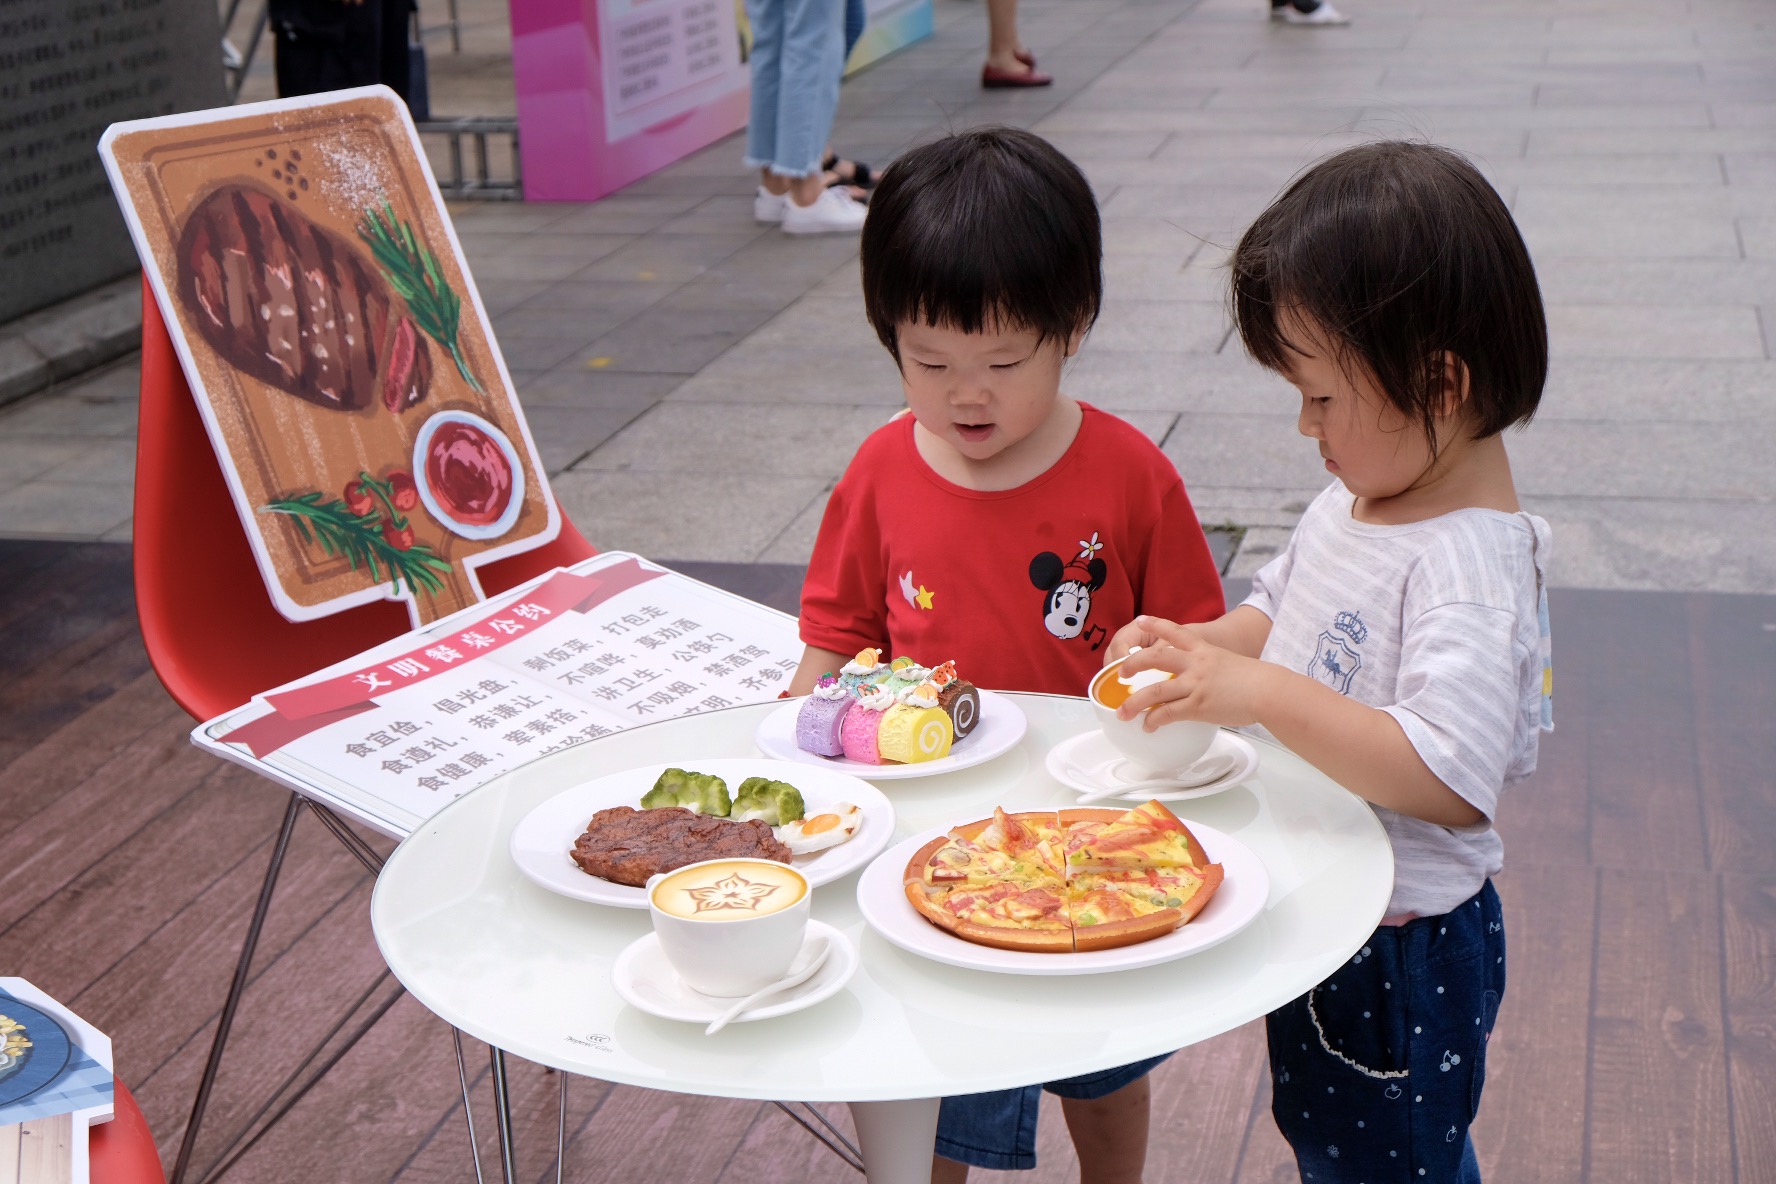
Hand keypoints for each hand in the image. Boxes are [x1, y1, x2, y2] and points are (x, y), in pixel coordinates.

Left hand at [1114, 616, 1276, 729]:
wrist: (1269, 691)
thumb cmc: (1255, 680)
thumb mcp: (1228, 662)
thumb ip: (1209, 667)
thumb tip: (1198, 681)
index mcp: (1203, 649)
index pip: (1175, 632)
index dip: (1156, 625)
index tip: (1141, 620)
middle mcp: (1196, 663)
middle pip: (1155, 658)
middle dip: (1133, 664)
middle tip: (1121, 673)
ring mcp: (1195, 684)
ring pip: (1155, 691)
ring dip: (1134, 703)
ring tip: (1122, 712)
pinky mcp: (1198, 705)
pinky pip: (1168, 713)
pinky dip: (1154, 721)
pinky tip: (1148, 726)